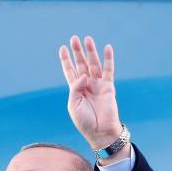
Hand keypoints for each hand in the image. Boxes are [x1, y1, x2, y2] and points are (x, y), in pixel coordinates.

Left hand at [59, 36, 123, 150]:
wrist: (100, 132)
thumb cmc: (85, 121)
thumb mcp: (74, 105)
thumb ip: (75, 89)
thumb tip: (83, 75)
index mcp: (76, 90)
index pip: (70, 71)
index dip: (66, 60)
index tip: (62, 48)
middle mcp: (87, 85)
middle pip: (81, 64)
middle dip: (77, 52)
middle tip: (74, 38)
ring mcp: (98, 85)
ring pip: (94, 64)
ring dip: (90, 52)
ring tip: (87, 39)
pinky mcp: (108, 87)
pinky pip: (109, 70)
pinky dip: (108, 59)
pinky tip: (107, 48)